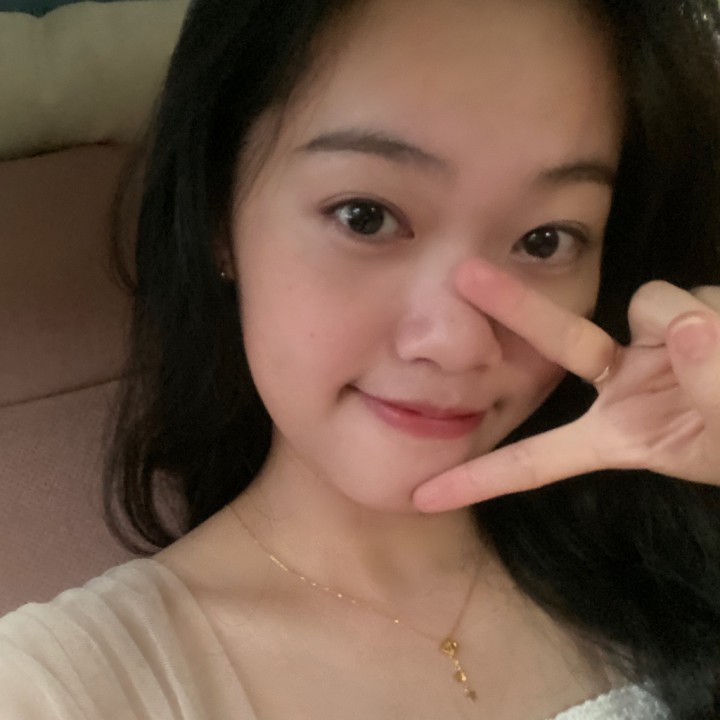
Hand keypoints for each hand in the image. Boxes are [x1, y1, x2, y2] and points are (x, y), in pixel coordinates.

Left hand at [413, 258, 719, 511]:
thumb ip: (712, 390)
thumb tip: (686, 326)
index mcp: (618, 437)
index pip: (536, 461)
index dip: (482, 479)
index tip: (422, 496)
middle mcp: (622, 385)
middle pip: (558, 342)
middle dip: (515, 305)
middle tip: (465, 273)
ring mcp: (652, 345)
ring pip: (650, 304)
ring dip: (693, 320)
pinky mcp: (683, 312)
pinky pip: (685, 296)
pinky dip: (712, 310)